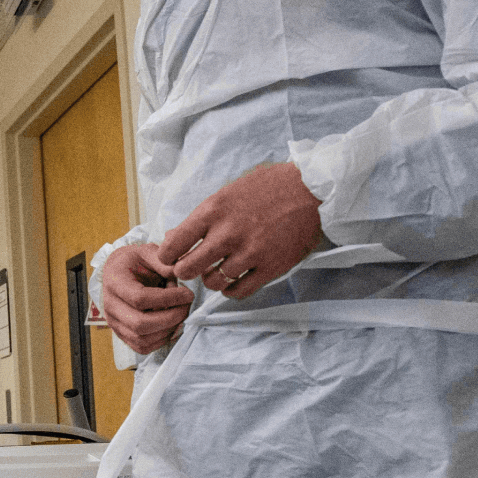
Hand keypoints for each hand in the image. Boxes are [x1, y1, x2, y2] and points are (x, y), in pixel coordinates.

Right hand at [99, 243, 193, 353]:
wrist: (119, 272)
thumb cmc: (135, 262)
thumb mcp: (148, 252)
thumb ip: (164, 262)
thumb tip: (181, 273)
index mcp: (114, 282)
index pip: (140, 299)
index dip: (168, 299)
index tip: (188, 293)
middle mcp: (110, 306)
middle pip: (140, 324)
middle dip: (171, 318)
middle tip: (186, 307)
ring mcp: (114, 323)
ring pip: (142, 339)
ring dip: (168, 330)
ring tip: (179, 314)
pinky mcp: (122, 334)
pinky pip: (142, 347)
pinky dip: (161, 340)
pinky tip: (171, 325)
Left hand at [160, 163, 321, 299]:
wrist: (310, 189)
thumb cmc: (266, 187)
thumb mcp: (226, 193)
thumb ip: (200, 218)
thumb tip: (171, 237)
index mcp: (213, 211)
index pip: (173, 243)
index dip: (166, 255)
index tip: (170, 258)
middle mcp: (228, 233)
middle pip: (188, 268)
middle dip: (184, 271)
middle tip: (190, 268)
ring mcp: (250, 252)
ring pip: (213, 282)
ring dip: (211, 279)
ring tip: (216, 270)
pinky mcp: (271, 267)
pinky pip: (240, 291)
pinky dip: (231, 290)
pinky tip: (233, 280)